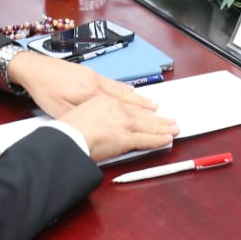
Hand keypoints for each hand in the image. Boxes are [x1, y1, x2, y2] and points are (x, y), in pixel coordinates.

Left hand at [7, 49, 167, 116]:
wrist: (34, 67)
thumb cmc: (44, 91)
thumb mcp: (60, 111)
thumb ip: (82, 118)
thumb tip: (101, 127)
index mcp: (91, 95)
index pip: (123, 111)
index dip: (142, 122)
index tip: (156, 128)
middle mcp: (97, 84)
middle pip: (128, 100)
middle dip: (147, 112)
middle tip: (165, 119)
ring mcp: (95, 77)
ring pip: (123, 91)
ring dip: (139, 100)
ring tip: (155, 107)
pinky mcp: (90, 73)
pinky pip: (114, 84)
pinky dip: (127, 90)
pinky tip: (132, 93)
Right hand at [60, 93, 178, 163]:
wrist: (67, 137)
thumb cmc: (68, 127)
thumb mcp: (79, 110)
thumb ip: (93, 112)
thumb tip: (98, 118)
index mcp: (105, 100)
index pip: (129, 105)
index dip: (142, 109)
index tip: (150, 110)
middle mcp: (117, 108)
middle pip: (142, 114)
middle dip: (158, 118)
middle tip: (170, 120)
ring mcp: (123, 123)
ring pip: (148, 125)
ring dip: (162, 127)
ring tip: (173, 128)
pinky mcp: (126, 138)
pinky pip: (146, 139)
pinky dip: (158, 139)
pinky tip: (166, 139)